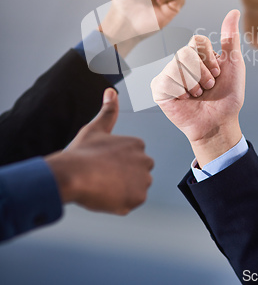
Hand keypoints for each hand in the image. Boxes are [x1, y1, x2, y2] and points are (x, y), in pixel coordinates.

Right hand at [47, 89, 153, 214]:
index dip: (116, 163)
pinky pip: (129, 203)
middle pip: (137, 173)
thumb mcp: (96, 128)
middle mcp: (145, 160)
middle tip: (103, 176)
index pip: (132, 158)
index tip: (103, 164)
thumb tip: (111, 91)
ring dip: (122, 190)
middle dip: (124, 176)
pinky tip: (104, 196)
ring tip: (102, 185)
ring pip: (134, 189)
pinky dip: (119, 203)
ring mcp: (143, 181)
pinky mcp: (137, 199)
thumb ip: (108, 110)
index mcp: (138, 144)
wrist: (72, 175)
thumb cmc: (81, 153)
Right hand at [151, 10, 244, 167]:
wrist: (218, 122)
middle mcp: (181, 62)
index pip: (197, 41)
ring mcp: (169, 74)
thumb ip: (230, 38)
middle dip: (203, 73)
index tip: (217, 74)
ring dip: (193, 84)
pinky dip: (180, 92)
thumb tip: (234, 11)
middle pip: (186, 52)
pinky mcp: (159, 89)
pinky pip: (167, 81)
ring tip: (197, 95)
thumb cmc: (227, 96)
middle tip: (208, 87)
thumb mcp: (234, 64)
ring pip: (177, 66)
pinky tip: (184, 99)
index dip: (209, 59)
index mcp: (197, 54)